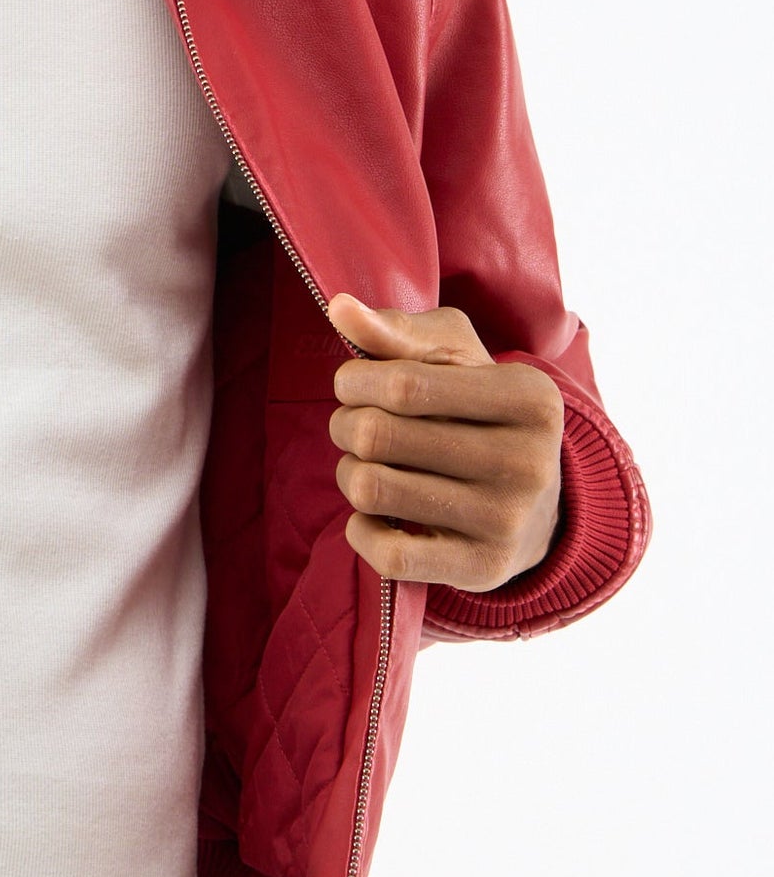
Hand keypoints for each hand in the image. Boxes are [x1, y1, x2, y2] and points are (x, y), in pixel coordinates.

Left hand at [327, 295, 562, 591]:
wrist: (536, 508)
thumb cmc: (480, 413)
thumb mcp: (456, 360)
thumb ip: (397, 331)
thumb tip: (339, 308)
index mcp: (529, 397)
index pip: (402, 383)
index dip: (354, 381)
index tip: (351, 384)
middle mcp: (527, 461)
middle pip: (377, 435)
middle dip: (345, 424)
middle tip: (357, 427)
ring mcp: (507, 521)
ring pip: (370, 489)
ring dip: (349, 473)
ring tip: (368, 467)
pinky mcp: (483, 569)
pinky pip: (386, 554)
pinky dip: (361, 530)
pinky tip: (378, 515)